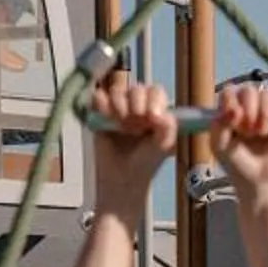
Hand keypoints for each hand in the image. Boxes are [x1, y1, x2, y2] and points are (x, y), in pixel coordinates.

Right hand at [88, 69, 176, 215]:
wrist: (124, 178)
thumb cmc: (146, 161)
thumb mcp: (165, 145)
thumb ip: (170, 127)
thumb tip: (162, 115)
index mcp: (155, 108)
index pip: (155, 91)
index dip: (153, 100)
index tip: (152, 117)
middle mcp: (136, 104)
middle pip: (136, 88)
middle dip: (136, 103)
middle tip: (135, 126)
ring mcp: (117, 107)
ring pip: (117, 90)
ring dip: (120, 106)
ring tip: (121, 127)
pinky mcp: (99, 113)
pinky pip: (98, 96)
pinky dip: (102, 105)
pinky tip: (107, 121)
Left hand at [211, 81, 267, 213]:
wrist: (258, 182)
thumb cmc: (236, 164)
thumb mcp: (219, 147)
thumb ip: (219, 126)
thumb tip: (233, 110)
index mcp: (228, 110)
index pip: (229, 92)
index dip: (232, 103)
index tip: (234, 124)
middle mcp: (247, 106)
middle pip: (248, 90)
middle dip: (249, 110)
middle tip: (249, 132)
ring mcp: (266, 110)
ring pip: (267, 94)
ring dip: (264, 112)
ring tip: (262, 133)